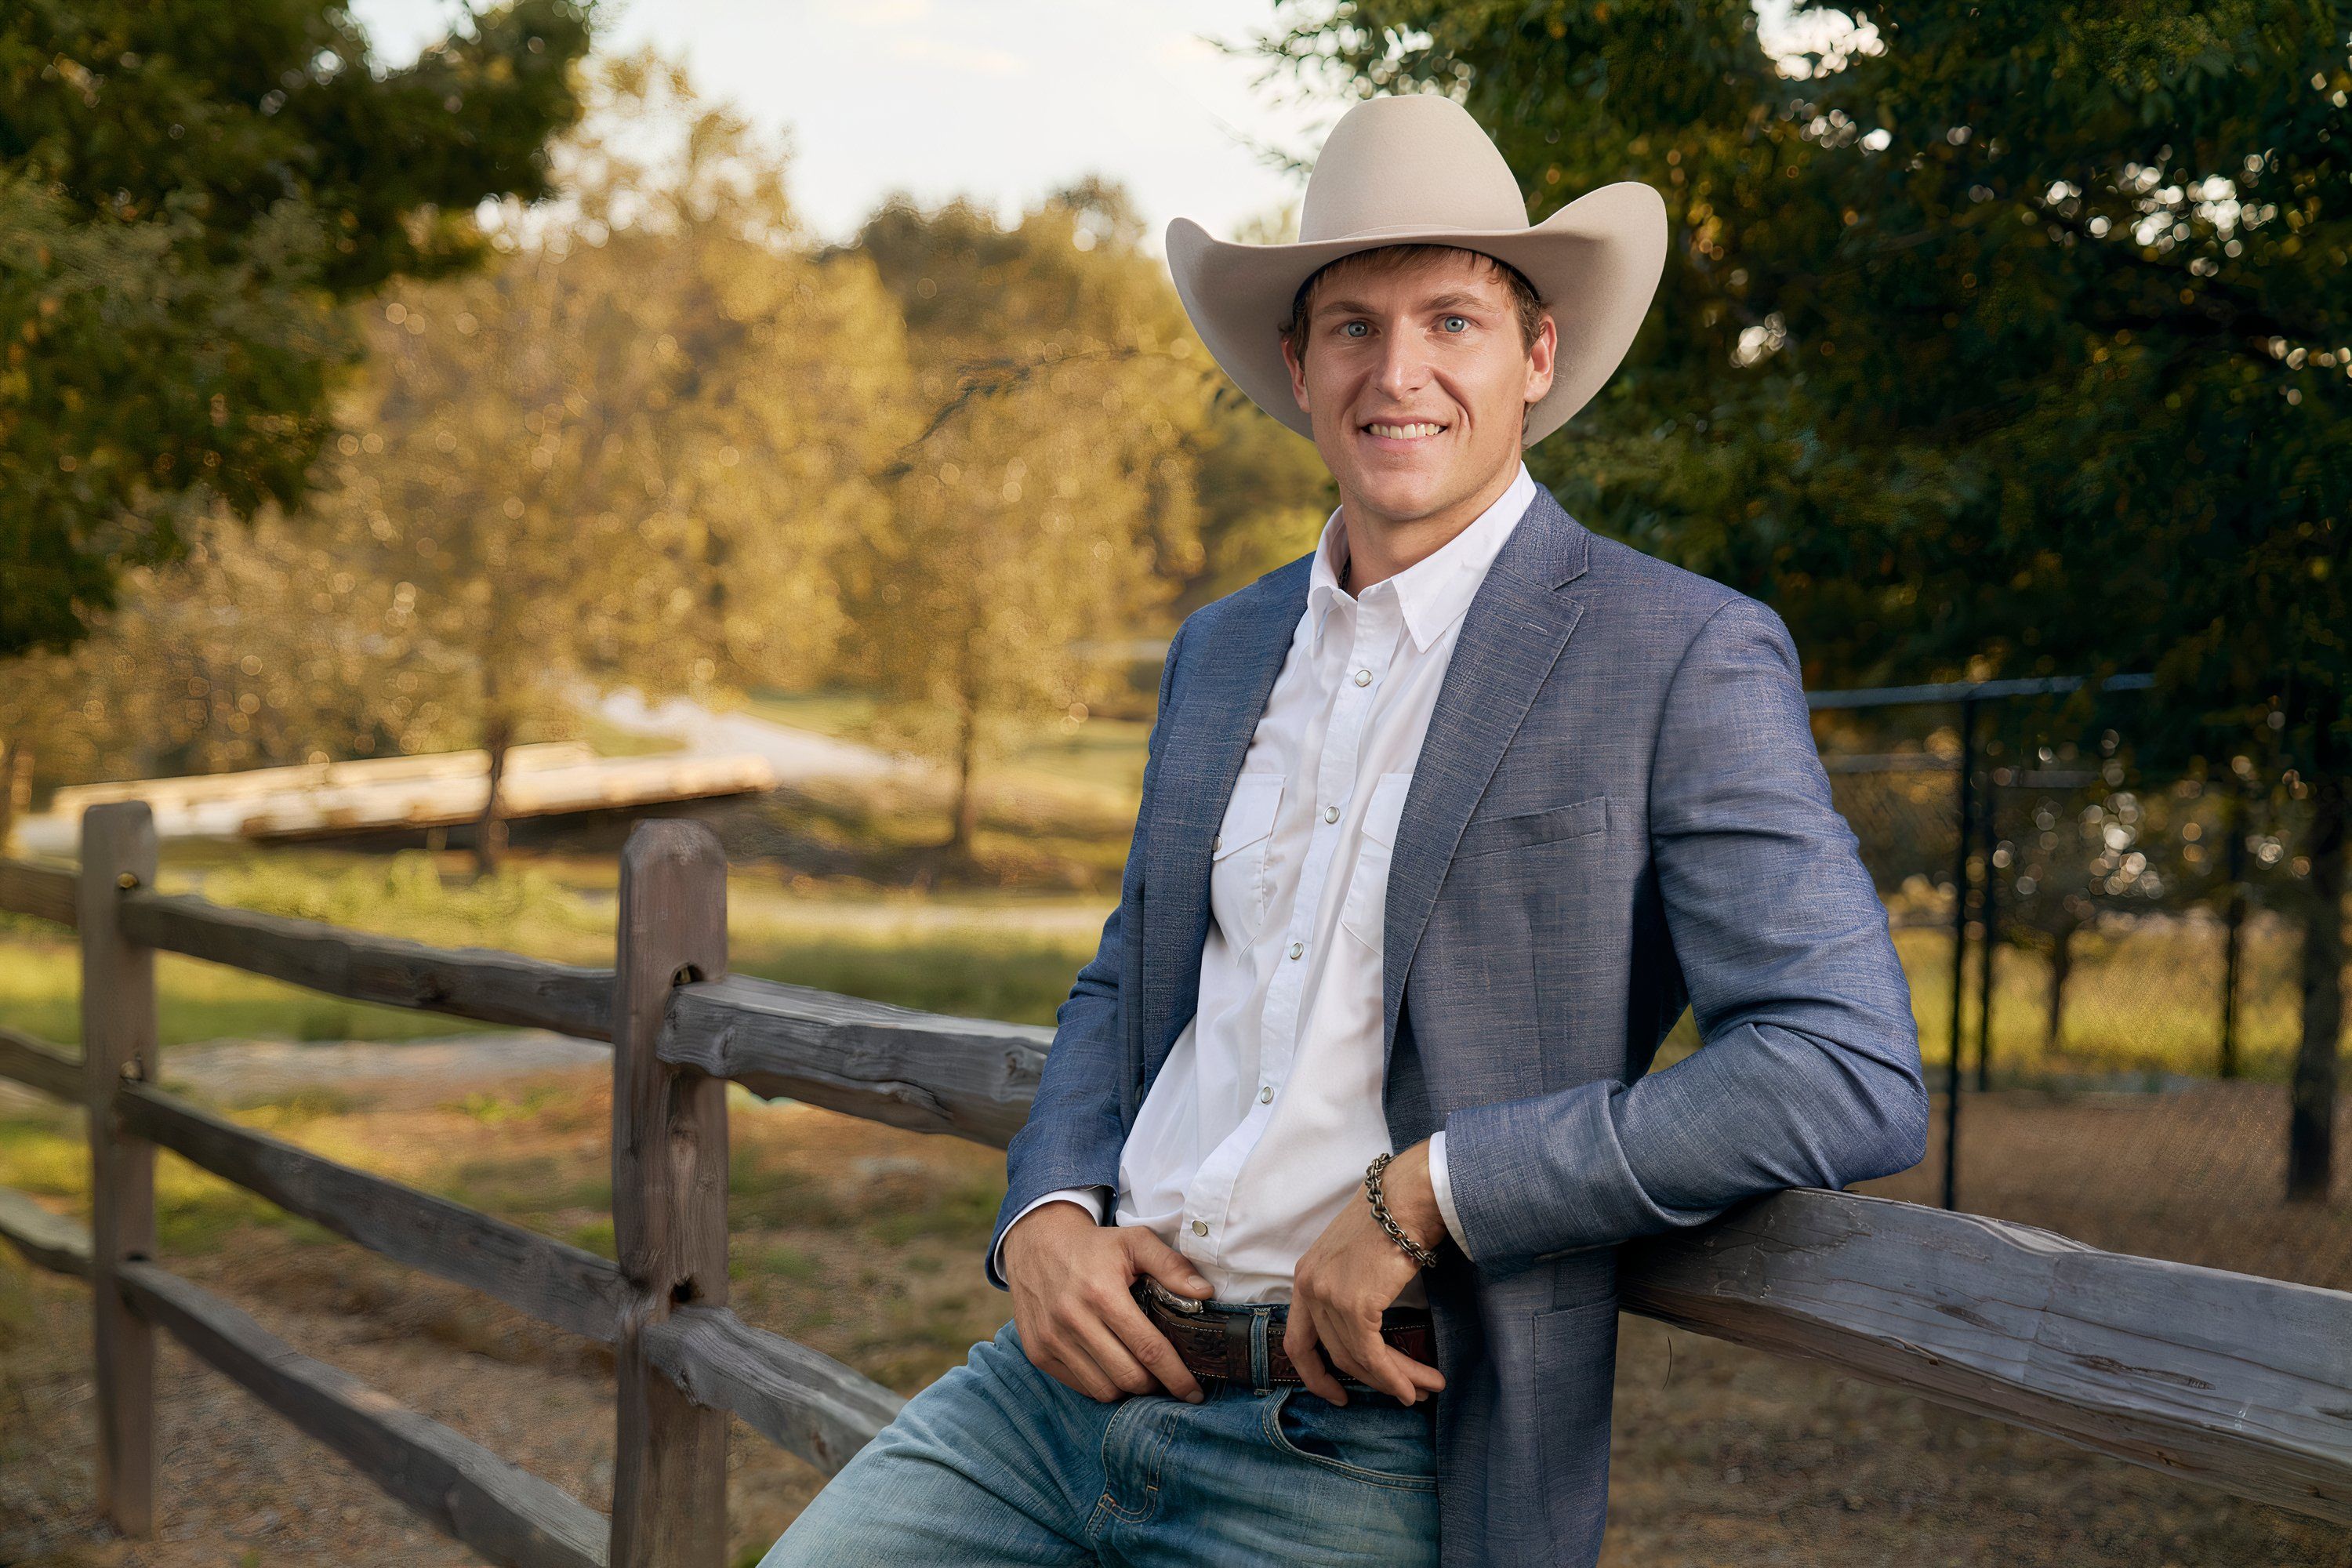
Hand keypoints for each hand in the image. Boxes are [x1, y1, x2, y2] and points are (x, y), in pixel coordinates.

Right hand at [1001, 1201, 1211, 1403]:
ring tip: (1139, 1372)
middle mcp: (1073, 1320)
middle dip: (1155, 1385)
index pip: (1148, 1349)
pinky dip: (1101, 1384)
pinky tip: (1111, 1366)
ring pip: (1103, 1390)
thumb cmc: (1094, 1246)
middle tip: (1167, 1378)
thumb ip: (1171, 1265)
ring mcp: (1051, 1339)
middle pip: (1128, 1377)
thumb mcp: (1135, 1241)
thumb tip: (1205, 1292)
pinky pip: (1079, 1386)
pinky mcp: (1037, 1352)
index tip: (1194, 1392)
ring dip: (1128, 1388)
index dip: (1176, 1376)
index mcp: (1102, 1293)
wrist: (1036, 1242)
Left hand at [1282, 1140, 1448, 1406]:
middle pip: (1336, 1353)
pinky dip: (1394, 1376)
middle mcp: (1309, 1287)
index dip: (1314, 1374)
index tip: (1337, 1393)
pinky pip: (1372, 1355)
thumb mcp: (1356, 1258)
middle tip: (1406, 1393)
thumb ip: (1350, 1290)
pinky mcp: (1354, 1305)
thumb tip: (1370, 1333)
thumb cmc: (1393, 1218)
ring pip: (1358, 1358)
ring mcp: (1329, 1296)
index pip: (1298, 1340)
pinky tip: (1415, 1385)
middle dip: (1374, 1380)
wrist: (1408, 1196)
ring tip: (1426, 1388)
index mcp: (1305, 1276)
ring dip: (1395, 1380)